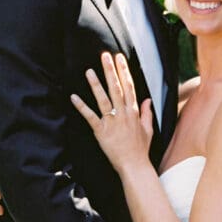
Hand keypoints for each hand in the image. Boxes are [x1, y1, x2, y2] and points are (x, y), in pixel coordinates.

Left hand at [70, 52, 152, 172]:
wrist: (134, 165)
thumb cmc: (140, 149)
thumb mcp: (148, 129)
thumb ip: (147, 113)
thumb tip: (148, 100)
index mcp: (133, 112)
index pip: (129, 86)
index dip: (124, 71)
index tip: (120, 58)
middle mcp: (123, 113)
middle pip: (116, 88)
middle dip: (110, 70)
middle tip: (105, 56)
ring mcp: (112, 122)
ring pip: (103, 99)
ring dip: (96, 84)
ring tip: (89, 71)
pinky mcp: (101, 131)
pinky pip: (90, 117)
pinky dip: (81, 107)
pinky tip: (73, 97)